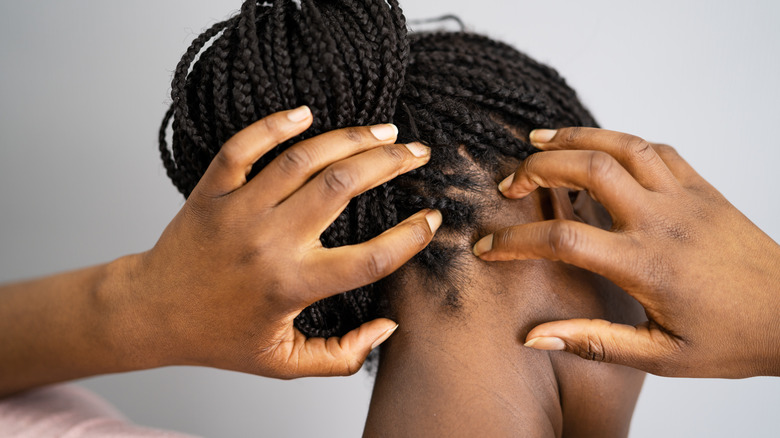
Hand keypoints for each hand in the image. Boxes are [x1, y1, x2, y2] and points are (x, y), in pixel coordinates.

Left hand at [113, 106, 440, 377]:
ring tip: (383, 131)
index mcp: (292, 285)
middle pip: (342, 188)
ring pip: (303, 160)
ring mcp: (238, 210)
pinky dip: (274, 124)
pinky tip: (306, 113)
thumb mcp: (284, 363)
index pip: (369, 258)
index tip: (431, 219)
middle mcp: (269, 242)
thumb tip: (388, 328)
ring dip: (350, 139)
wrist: (151, 313)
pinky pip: (243, 146)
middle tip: (416, 152)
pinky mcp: (212, 190)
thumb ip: (342, 356)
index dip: (410, 237)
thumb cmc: (219, 338)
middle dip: (390, 163)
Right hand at [473, 127, 779, 377]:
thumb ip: (593, 343)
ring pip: (620, 146)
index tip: (487, 246)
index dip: (515, 240)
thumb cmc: (731, 339)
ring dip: (573, 138)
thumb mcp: (660, 356)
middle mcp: (661, 220)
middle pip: (587, 169)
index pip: (563, 238)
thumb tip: (533, 337)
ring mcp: (684, 197)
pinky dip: (619, 141)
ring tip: (538, 140)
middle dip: (537, 167)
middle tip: (510, 182)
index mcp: (645, 264)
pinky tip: (600, 149)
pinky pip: (655, 148)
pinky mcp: (702, 188)